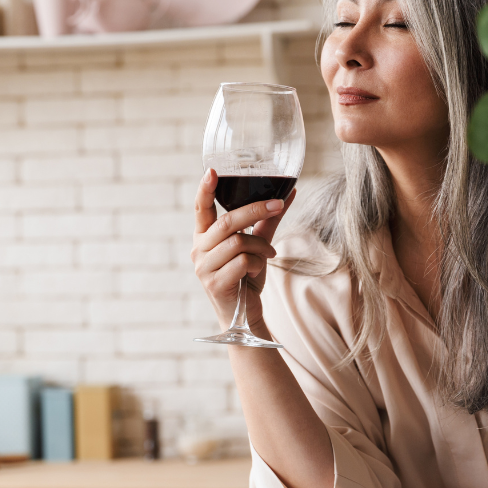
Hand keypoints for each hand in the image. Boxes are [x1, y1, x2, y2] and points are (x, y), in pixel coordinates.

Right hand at [190, 169, 295, 330]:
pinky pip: (242, 262)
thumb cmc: (246, 278)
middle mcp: (199, 249)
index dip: (205, 189)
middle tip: (278, 204)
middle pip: (226, 221)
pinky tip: (255, 272)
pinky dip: (257, 264)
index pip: (200, 208)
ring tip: (268, 255)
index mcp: (204, 236)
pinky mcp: (214, 283)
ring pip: (238, 243)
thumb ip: (267, 221)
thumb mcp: (257, 245)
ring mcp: (204, 268)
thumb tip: (289, 193)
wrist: (244, 316)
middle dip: (255, 210)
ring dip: (261, 247)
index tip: (212, 171)